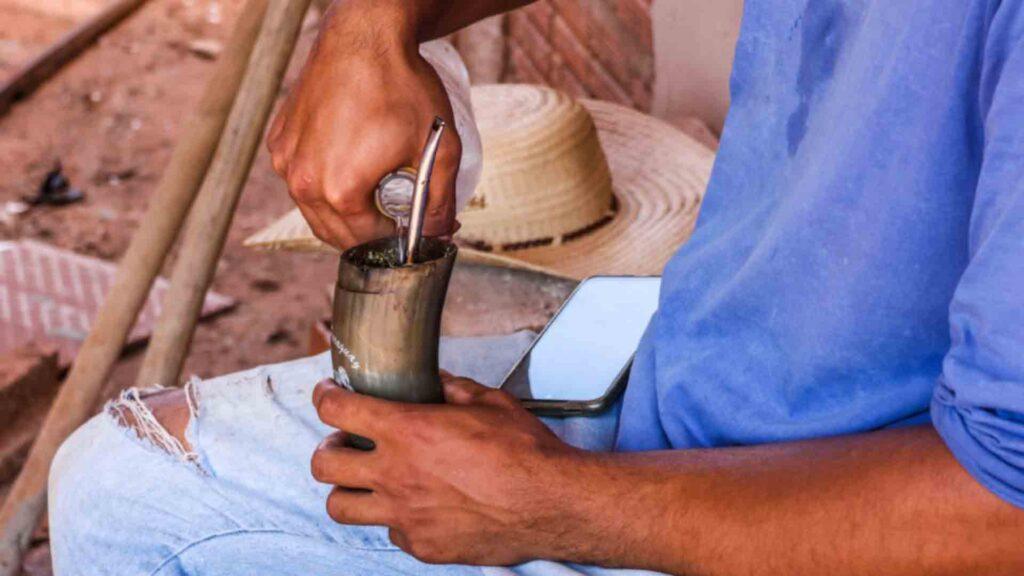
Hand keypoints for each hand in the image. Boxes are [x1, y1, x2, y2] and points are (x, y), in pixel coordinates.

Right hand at [267, 0, 461, 248]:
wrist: (364, 36)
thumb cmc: (401, 87)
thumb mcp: (439, 149)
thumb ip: (440, 201)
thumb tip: (438, 234)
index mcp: (340, 192)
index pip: (368, 242)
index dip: (396, 240)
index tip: (414, 229)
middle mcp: (303, 182)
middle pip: (337, 234)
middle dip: (369, 232)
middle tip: (396, 214)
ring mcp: (286, 161)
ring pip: (314, 210)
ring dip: (344, 212)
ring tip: (374, 190)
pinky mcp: (279, 141)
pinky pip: (300, 179)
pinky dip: (322, 183)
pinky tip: (349, 163)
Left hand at [311, 373, 584, 564]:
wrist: (552, 503)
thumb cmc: (525, 452)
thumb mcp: (489, 402)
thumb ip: (453, 389)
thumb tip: (437, 382)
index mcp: (408, 430)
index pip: (337, 410)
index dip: (325, 396)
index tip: (329, 394)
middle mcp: (396, 474)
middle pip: (324, 463)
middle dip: (327, 447)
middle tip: (346, 442)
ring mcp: (405, 515)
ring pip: (339, 506)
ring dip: (347, 488)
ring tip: (367, 480)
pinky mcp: (421, 544)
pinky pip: (389, 531)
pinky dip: (393, 517)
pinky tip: (416, 505)